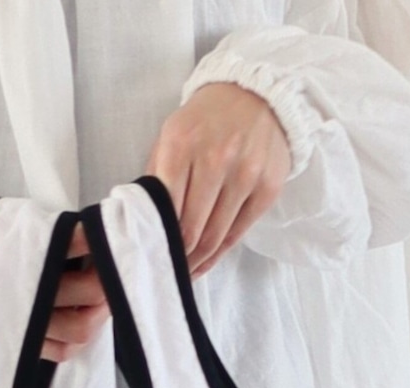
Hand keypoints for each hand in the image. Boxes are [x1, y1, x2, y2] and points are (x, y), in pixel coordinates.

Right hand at [0, 209, 109, 362]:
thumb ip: (37, 231)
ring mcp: (20, 322)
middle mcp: (24, 291)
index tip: (110, 231)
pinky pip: (56, 351)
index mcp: (19, 251)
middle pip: (85, 291)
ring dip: (98, 313)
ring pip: (78, 328)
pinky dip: (76, 340)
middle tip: (114, 267)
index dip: (98, 240)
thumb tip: (79, 234)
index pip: (74, 244)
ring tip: (102, 297)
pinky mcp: (13, 340)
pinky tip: (82, 322)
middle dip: (107, 278)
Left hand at [145, 82, 292, 278]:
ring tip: (185, 270)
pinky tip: (207, 260)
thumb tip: (141, 221)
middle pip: (192, 229)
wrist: (257, 95)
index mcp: (182, 145)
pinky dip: (220, 253)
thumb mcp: (171, 136)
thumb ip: (155, 176)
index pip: (167, 209)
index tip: (153, 254)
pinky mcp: (268, 188)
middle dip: (178, 256)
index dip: (160, 239)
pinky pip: (240, 232)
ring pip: (216, 236)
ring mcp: (246, 174)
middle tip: (168, 269)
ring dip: (198, 260)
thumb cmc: (205, 122)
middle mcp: (216, 158)